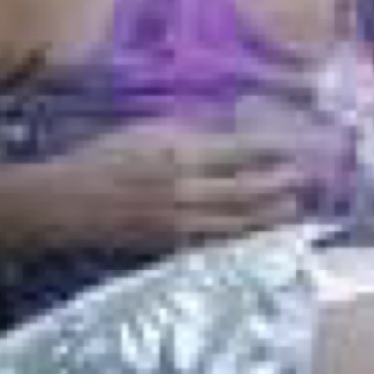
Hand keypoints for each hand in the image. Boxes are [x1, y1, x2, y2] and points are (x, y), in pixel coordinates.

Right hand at [43, 120, 307, 254]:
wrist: (64, 203)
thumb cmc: (103, 158)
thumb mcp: (144, 131)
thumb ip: (187, 132)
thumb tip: (229, 127)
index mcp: (176, 155)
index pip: (238, 152)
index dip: (272, 150)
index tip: (296, 144)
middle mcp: (183, 191)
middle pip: (246, 190)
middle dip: (281, 184)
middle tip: (308, 177)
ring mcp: (179, 223)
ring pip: (237, 222)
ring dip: (271, 216)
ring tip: (297, 208)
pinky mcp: (172, 246)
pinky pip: (217, 244)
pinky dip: (243, 240)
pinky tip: (262, 235)